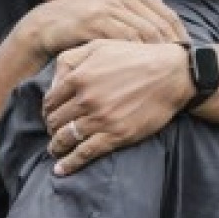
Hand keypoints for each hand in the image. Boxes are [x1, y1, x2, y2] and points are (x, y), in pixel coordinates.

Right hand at [24, 0, 186, 64]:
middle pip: (160, 24)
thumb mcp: (109, 8)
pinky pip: (127, 40)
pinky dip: (138, 56)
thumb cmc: (80, 21)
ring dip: (157, 55)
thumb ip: (135, 8)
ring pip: (146, 33)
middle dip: (173, 48)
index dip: (181, 37)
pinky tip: (142, 70)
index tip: (188, 58)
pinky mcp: (96, 19)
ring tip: (165, 73)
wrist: (45, 25)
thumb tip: (165, 8)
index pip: (167, 14)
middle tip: (182, 70)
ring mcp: (109, 4)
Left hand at [41, 39, 191, 174]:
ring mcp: (101, 119)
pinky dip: (70, 163)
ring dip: (56, 146)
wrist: (171, 74)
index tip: (50, 115)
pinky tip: (61, 170)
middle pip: (55, 120)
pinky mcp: (117, 135)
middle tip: (53, 131)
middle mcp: (85, 99)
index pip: (50, 101)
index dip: (47, 110)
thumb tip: (53, 84)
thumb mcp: (97, 47)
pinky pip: (86, 153)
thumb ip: (70, 61)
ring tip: (54, 150)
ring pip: (66, 138)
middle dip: (51, 127)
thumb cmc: (134, 58)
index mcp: (78, 78)